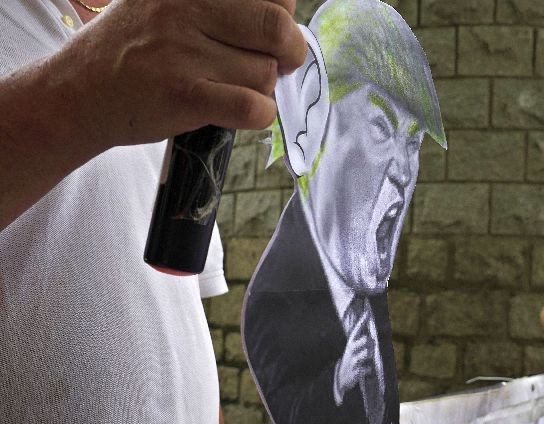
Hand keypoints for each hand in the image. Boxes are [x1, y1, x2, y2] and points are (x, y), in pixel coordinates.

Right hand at [59, 0, 306, 149]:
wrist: (77, 93)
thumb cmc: (134, 50)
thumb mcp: (168, 4)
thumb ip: (219, 5)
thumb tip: (285, 14)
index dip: (282, 16)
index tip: (269, 34)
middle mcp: (185, 8)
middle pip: (275, 27)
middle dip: (289, 51)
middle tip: (280, 64)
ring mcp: (183, 52)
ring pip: (265, 72)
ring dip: (262, 88)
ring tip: (234, 88)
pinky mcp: (183, 95)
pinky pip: (251, 107)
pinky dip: (260, 115)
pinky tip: (246, 112)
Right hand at [335, 310, 374, 394]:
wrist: (341, 380)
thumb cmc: (350, 363)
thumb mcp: (352, 352)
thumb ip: (361, 344)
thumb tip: (372, 337)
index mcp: (350, 344)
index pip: (356, 330)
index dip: (362, 321)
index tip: (366, 312)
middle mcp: (351, 351)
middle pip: (365, 341)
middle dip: (371, 343)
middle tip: (371, 346)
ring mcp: (353, 361)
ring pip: (367, 353)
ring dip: (370, 356)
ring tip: (367, 359)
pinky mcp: (356, 371)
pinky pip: (368, 368)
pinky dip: (368, 370)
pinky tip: (365, 371)